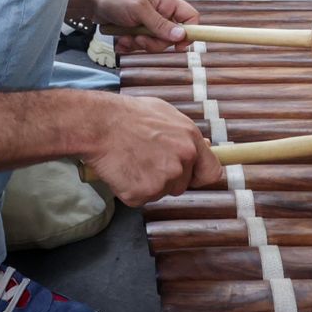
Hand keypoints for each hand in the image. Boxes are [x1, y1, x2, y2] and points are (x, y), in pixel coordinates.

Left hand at [71, 0, 197, 53]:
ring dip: (140, 44)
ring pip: (155, 44)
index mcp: (166, 2)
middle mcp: (160, 13)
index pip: (189, 17)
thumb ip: (159, 24)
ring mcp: (148, 24)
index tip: (179, 45)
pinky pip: (140, 46)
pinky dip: (130, 46)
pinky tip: (121, 40)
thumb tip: (181, 35)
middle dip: (155, 42)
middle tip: (140, 38)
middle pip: (171, 37)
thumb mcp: (139, 9)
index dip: (189, 32)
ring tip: (127, 37)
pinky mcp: (136, 32)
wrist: (90, 1)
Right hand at [81, 94, 222, 206]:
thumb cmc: (128, 115)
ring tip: (131, 161)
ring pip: (160, 192)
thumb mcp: (165, 113)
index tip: (192, 177)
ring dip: (147, 183)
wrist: (99, 124)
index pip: (212, 172)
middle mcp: (181, 162)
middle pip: (182, 185)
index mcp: (190, 141)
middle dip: (166, 178)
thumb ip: (186, 134)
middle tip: (145, 160)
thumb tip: (205, 146)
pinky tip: (121, 170)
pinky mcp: (142, 194)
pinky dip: (129, 189)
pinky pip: (140, 198)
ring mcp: (162, 180)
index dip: (200, 177)